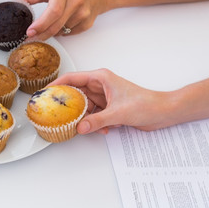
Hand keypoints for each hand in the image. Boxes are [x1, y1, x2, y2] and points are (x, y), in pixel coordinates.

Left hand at [18, 0, 107, 39]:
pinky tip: (63, 22)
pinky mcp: (88, 23)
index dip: (41, 24)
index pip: (53, 11)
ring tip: (50, 23)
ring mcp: (84, 14)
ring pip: (61, 31)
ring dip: (52, 31)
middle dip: (41, 34)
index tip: (30, 31)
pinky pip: (69, 33)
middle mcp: (76, 1)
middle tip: (30, 39)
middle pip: (56, 25)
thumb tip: (18, 2)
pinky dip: (62, 31)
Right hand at [49, 70, 177, 134]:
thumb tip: (80, 127)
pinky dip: (94, 123)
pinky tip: (101, 129)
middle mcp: (100, 85)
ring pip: (84, 106)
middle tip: (54, 112)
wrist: (163, 112)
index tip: (44, 93)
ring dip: (82, 117)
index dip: (56, 85)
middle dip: (67, 104)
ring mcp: (104, 97)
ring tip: (76, 125)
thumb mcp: (118, 113)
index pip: (72, 78)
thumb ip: (97, 121)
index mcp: (101, 78)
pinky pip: (94, 115)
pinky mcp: (109, 107)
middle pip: (75, 92)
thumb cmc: (146, 103)